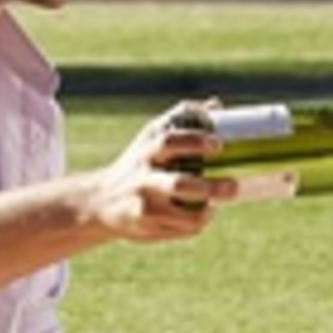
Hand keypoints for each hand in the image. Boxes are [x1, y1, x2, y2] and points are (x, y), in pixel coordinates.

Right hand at [80, 103, 235, 245]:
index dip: (195, 142)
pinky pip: (181, 227)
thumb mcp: (150, 136)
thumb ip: (181, 118)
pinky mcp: (146, 225)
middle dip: (209, 188)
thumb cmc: (137, 163)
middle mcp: (143, 177)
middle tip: (233, 186)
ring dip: (206, 212)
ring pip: (183, 214)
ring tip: (218, 205)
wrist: (99, 201)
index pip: (169, 142)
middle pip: (178, 184)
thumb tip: (217, 105)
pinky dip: (198, 222)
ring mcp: (144, 204)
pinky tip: (205, 213)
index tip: (218, 145)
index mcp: (147, 149)